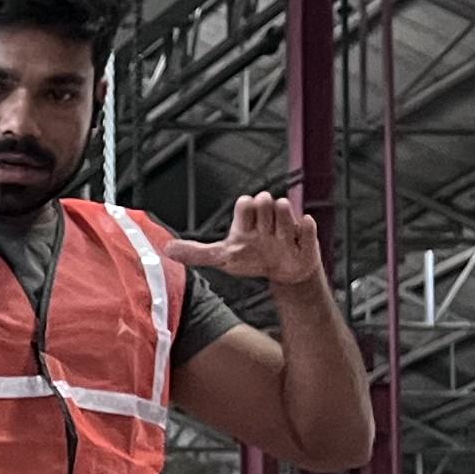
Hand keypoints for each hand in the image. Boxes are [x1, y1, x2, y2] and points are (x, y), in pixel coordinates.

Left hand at [161, 190, 327, 288]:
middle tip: (263, 238)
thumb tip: (166, 249)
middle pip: (264, 199)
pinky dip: (303, 232)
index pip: (245, 201)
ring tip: (278, 243)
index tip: (245, 231)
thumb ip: (196, 253)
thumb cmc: (251, 260)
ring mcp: (288, 223)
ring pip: (284, 207)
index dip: (245, 214)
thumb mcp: (222, 258)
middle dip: (262, 219)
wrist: (283, 273)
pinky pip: (308, 225)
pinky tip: (295, 244)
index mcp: (248, 219)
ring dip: (281, 227)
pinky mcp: (307, 233)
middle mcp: (268, 216)